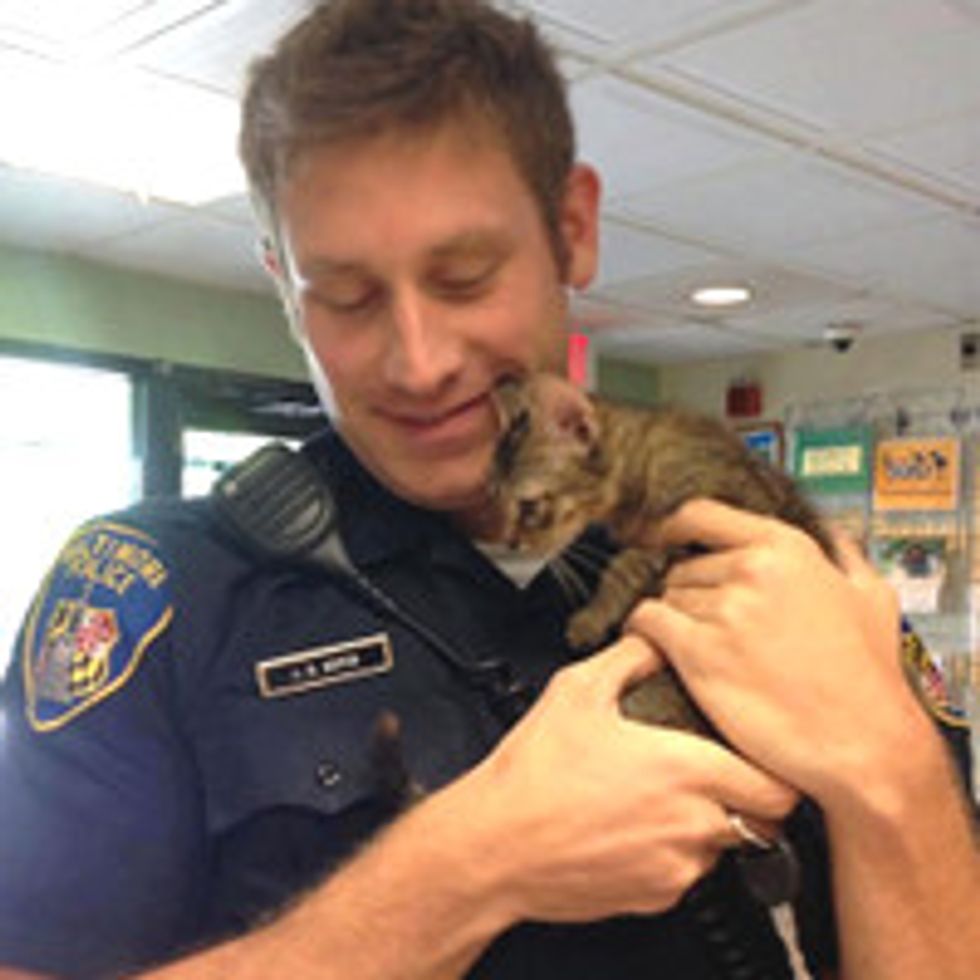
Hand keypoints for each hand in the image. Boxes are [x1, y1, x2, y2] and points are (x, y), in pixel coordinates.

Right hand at [455, 634, 796, 924]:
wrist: (496, 845)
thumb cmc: (534, 773)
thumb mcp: (577, 690)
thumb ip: (629, 658)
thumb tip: (654, 641)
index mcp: (683, 770)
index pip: (777, 787)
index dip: (774, 771)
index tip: (757, 757)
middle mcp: (690, 824)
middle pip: (762, 822)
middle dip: (747, 798)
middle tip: (715, 774)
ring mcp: (675, 868)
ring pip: (722, 847)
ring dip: (706, 824)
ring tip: (659, 798)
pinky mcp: (655, 898)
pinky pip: (685, 873)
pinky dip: (672, 851)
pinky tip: (633, 826)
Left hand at [626, 499, 930, 803]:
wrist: (865, 744)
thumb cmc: (871, 677)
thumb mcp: (873, 596)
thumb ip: (844, 555)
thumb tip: (832, 536)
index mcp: (785, 547)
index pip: (700, 515)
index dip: (673, 530)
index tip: (662, 542)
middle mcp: (750, 569)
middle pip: (682, 566)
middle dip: (688, 593)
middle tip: (705, 625)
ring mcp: (723, 609)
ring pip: (665, 597)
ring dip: (672, 619)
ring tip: (695, 648)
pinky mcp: (699, 652)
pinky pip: (647, 622)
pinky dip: (643, 633)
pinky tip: (655, 648)